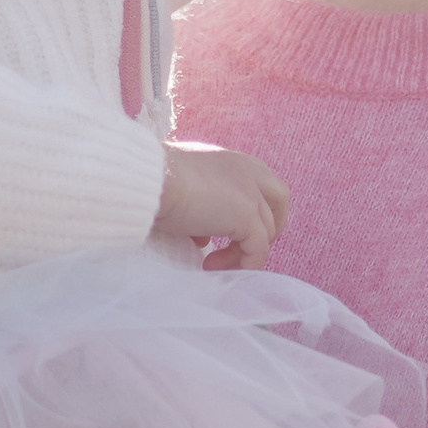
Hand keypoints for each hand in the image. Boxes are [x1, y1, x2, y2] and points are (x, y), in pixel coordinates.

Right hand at [155, 141, 290, 270]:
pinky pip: (258, 249)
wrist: (147, 180)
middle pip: (279, 201)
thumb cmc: (153, 182)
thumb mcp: (183, 192)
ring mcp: (251, 192)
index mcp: (232, 160)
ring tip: (211, 265)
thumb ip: (200, 210)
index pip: (261, 184)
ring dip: (241, 253)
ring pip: (266, 231)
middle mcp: (248, 170)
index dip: (255, 209)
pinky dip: (243, 264)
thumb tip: (203, 238)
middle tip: (245, 249)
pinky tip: (212, 267)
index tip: (229, 232)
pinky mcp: (247, 215)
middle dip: (270, 227)